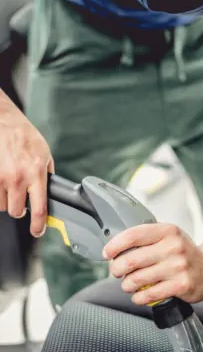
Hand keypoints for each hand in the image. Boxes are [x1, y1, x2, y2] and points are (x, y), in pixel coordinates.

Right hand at [0, 91, 53, 236]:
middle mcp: (18, 177)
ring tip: (9, 183)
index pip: (39, 209)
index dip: (38, 225)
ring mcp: (0, 177)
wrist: (2, 120)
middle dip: (20, 209)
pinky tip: (1, 181)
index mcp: (36, 172)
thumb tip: (48, 192)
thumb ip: (46, 174)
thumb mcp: (44, 153)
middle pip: (17, 211)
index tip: (38, 231)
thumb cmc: (23, 135)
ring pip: (2, 205)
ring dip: (6, 199)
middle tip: (20, 199)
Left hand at [103, 223, 202, 305]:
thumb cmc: (183, 252)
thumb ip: (146, 239)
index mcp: (167, 231)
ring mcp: (178, 267)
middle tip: (116, 271)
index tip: (107, 253)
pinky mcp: (181, 285)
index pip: (133, 235)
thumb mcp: (168, 236)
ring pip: (138, 279)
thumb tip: (116, 249)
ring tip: (127, 285)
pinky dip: (139, 297)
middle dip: (117, 268)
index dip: (115, 245)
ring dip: (126, 285)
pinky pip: (150, 294)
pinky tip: (138, 295)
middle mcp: (173, 247)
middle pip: (132, 259)